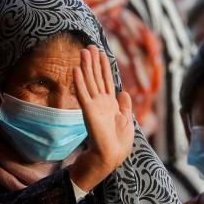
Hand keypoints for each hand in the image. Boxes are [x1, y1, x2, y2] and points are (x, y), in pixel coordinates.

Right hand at [68, 46, 135, 193]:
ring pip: (89, 81)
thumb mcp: (127, 121)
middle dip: (93, 62)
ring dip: (86, 66)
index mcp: (110, 104)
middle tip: (89, 46)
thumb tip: (124, 92)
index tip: (100, 53)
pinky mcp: (88, 111)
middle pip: (96, 77)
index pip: (106, 81)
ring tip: (83, 51)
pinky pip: (83, 94)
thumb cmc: (119, 143)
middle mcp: (101, 102)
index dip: (104, 67)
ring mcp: (94, 106)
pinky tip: (76, 70)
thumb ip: (125, 106)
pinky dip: (79, 82)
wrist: (112, 157)